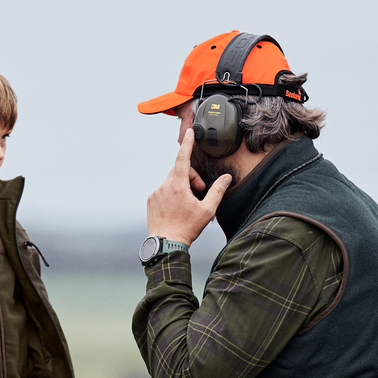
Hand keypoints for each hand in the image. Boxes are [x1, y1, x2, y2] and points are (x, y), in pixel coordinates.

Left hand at [146, 105, 231, 245]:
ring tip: (188, 203)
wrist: (166, 245)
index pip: (183, 158)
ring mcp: (155, 194)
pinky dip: (172, 194)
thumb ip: (217, 191)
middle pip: (179, 171)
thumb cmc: (187, 228)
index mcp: (177, 186)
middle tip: (199, 191)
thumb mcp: (207, 210)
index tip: (189, 132)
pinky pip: (163, 191)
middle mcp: (163, 187)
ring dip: (182, 186)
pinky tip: (177, 209)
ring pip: (171, 181)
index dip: (187, 144)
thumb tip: (227, 178)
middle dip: (191, 177)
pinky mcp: (151, 201)